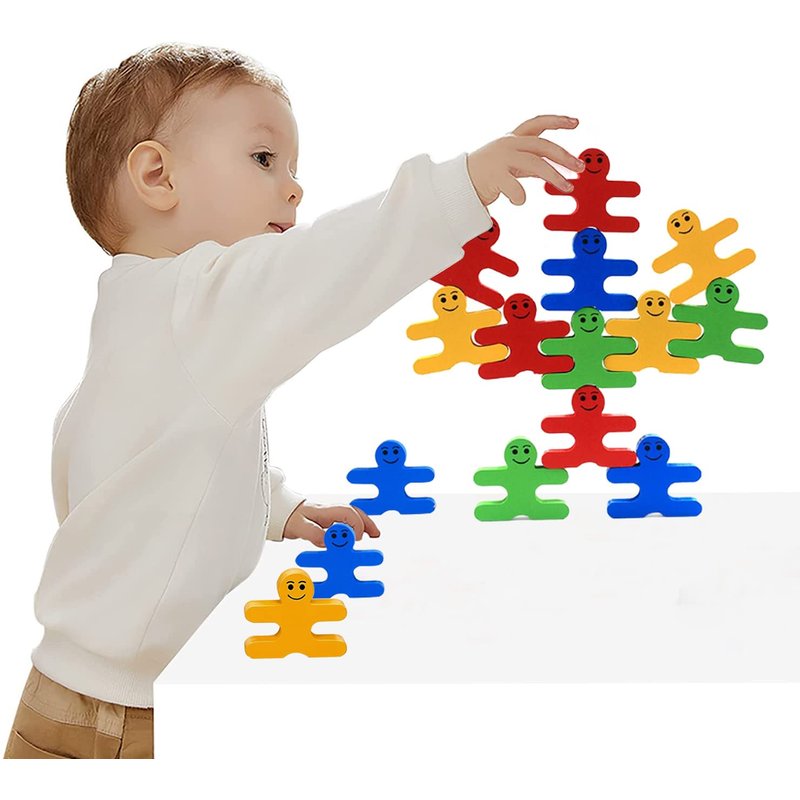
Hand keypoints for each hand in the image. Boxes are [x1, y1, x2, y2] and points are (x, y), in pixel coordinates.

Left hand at [283, 501, 381, 547]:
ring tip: (372, 535)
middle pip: (354, 513)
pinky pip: (343, 522)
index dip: (355, 525)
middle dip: (367, 522)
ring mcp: (327, 516)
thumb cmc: (288, 517)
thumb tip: (327, 540)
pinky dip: (352, 528)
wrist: (278, 511)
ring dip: (363, 524)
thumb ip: (313, 533)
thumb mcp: (298, 527)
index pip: (347, 514)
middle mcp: (329, 512)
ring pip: (351, 517)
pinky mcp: (324, 521)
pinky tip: (352, 538)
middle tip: (376, 534)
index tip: (357, 538)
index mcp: (324, 511)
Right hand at [466, 114, 583, 206]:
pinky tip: (519, 201)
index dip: (557, 120)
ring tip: (567, 187)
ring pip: (536, 164)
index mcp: (511, 139)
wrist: (457, 186)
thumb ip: (527, 163)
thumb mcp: (508, 164)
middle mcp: (507, 144)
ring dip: (555, 177)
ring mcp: (501, 158)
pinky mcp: (495, 175)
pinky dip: (521, 197)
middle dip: (564, 156)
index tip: (576, 122)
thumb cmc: (483, 176)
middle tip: (580, 167)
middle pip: (543, 146)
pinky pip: (517, 188)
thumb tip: (551, 169)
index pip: (537, 123)